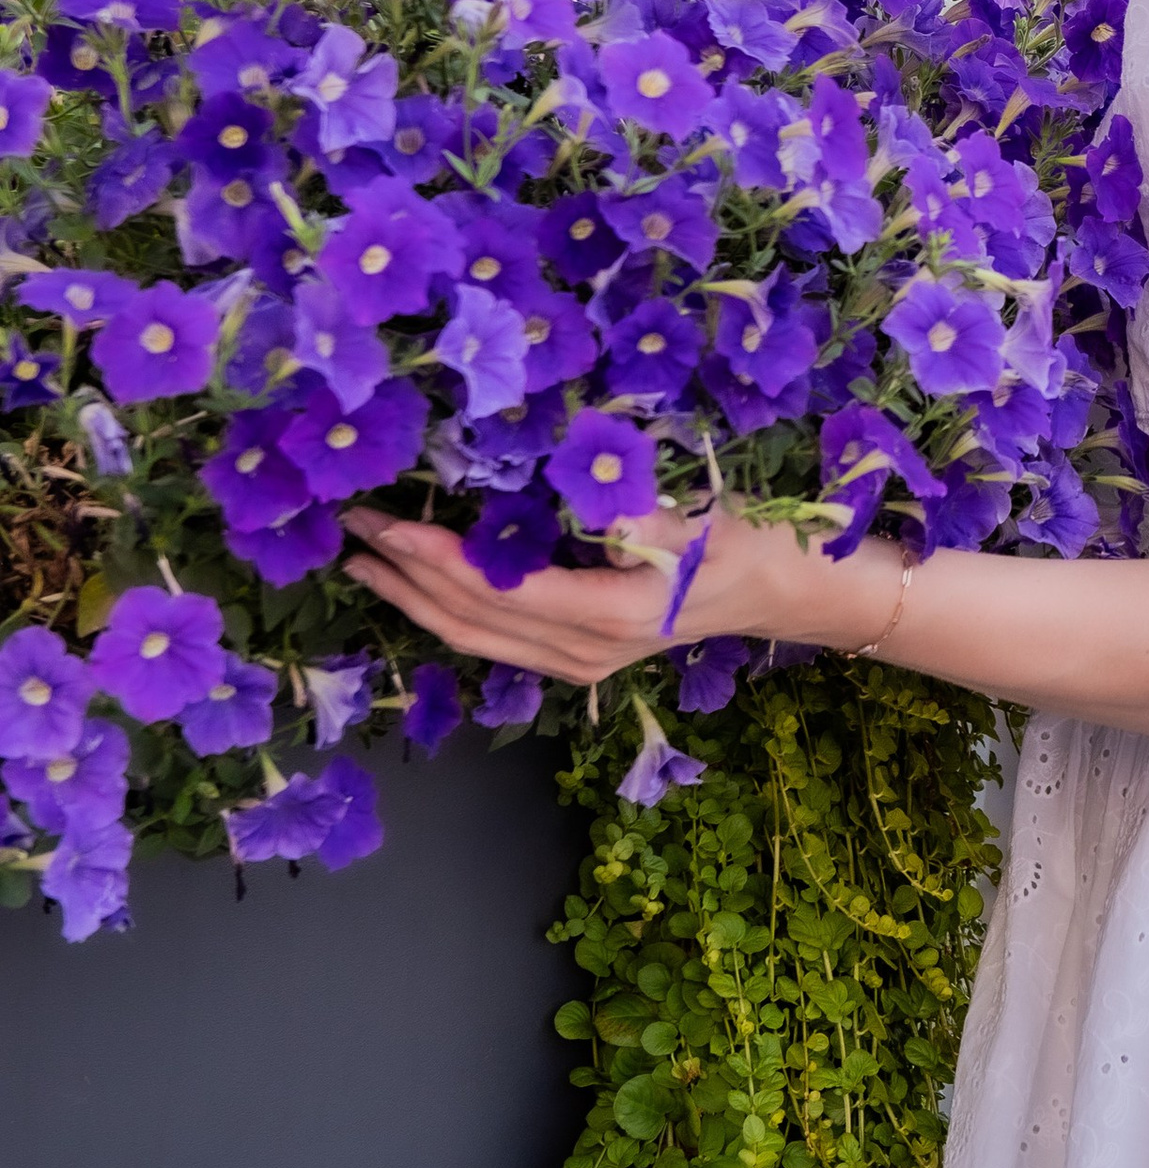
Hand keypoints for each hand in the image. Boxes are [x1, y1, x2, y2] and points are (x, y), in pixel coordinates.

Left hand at [342, 500, 825, 687]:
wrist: (778, 595)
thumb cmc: (745, 549)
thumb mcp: (708, 527)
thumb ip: (654, 524)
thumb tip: (606, 505)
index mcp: (606, 617)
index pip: (498, 590)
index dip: (436, 559)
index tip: (388, 523)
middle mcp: (580, 651)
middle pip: (468, 620)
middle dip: (403, 577)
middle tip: (351, 528)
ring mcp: (574, 662)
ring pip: (472, 637)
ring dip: (413, 598)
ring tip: (363, 560)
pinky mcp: (575, 655)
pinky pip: (493, 639)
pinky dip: (446, 610)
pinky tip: (420, 585)